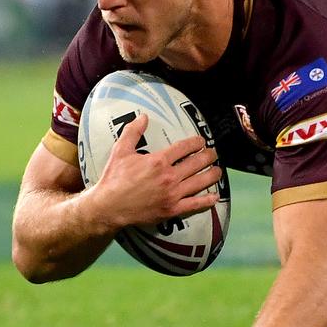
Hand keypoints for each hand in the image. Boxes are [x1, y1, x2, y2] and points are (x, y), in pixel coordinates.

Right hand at [89, 113, 221, 230]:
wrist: (108, 207)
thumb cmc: (113, 179)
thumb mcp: (121, 151)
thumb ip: (133, 132)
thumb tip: (143, 117)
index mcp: (158, 161)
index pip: (185, 147)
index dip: (197, 142)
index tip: (201, 141)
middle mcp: (169, 177)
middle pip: (197, 163)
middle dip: (209, 156)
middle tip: (213, 153)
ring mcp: (172, 194)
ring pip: (201, 182)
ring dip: (213, 174)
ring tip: (218, 170)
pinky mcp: (172, 210)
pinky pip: (195, 204)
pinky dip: (207, 200)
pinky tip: (215, 196)